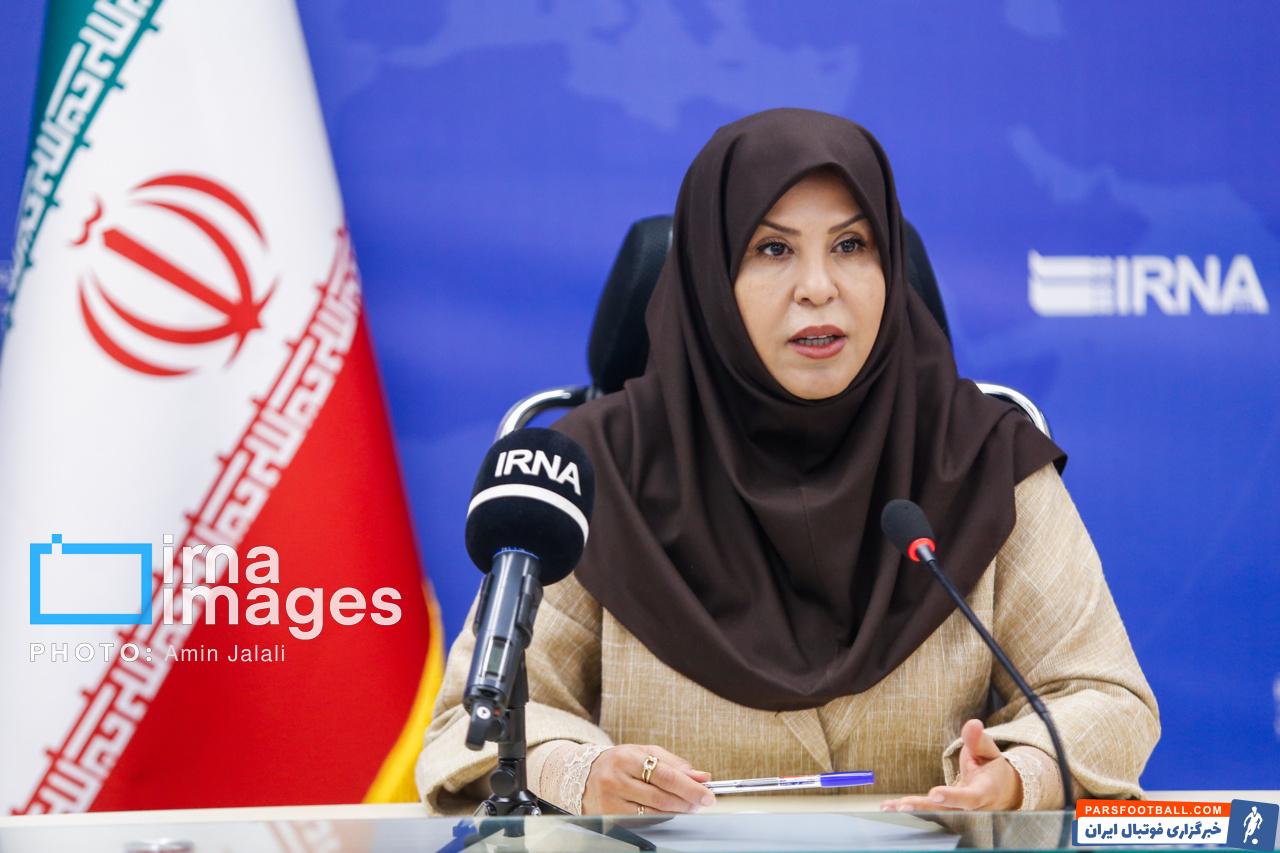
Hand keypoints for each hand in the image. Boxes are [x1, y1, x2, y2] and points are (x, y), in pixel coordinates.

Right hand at [582, 744, 715, 815]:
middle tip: (701, 801)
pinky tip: (667, 811)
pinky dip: (660, 817)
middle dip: (687, 801)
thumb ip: (675, 764)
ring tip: (688, 806)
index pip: (665, 775)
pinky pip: (643, 821)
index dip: (690, 787)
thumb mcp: (645, 753)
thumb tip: (702, 777)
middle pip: (661, 797)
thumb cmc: (620, 762)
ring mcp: (611, 801)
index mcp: (626, 758)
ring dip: (677, 811)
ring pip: (654, 812)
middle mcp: (616, 780)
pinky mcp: (609, 818)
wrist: (584, 775)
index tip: (707, 794)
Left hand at [880, 719, 1022, 811]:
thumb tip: (973, 724)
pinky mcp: (947, 812)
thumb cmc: (992, 769)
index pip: (969, 798)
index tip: (934, 793)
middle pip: (947, 811)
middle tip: (903, 806)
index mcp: (984, 793)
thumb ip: (979, 740)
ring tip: (889, 807)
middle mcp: (970, 809)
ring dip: (912, 811)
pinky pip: (928, 812)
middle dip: (924, 808)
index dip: (952, 797)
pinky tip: (889, 807)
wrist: (1002, 792)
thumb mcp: (990, 752)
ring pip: (935, 815)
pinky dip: (909, 809)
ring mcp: (958, 813)